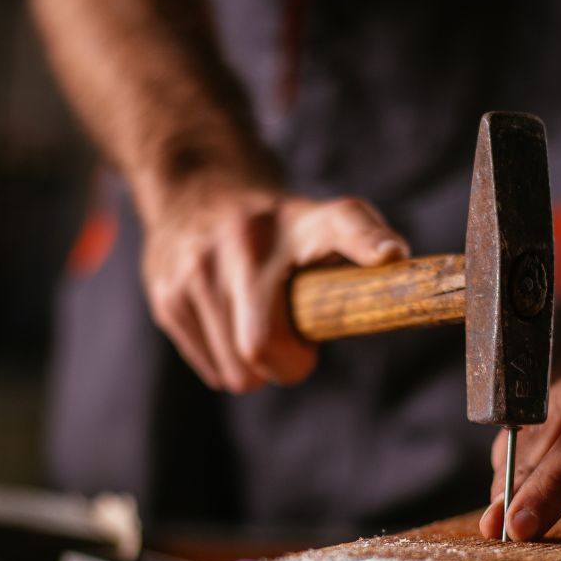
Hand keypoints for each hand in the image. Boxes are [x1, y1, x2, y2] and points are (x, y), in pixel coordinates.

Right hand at [142, 187, 408, 392]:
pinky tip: (228, 325)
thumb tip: (394, 256)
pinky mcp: (167, 296)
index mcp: (299, 222)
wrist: (197, 187)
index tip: (390, 254)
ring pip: (236, 372)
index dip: (368, 241)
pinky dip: (227, 363)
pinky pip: (213, 370)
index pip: (343, 224)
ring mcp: (196, 270)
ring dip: (255, 369)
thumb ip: (362, 238)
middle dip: (285, 364)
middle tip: (292, 343)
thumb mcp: (325, 221)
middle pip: (261, 348)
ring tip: (257, 327)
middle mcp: (243, 241)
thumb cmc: (277, 226)